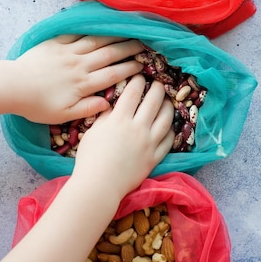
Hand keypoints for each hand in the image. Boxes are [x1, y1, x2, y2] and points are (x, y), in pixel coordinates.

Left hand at [11, 35, 143, 123]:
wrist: (12, 87)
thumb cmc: (37, 106)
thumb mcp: (63, 114)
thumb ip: (87, 109)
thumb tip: (109, 104)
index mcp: (83, 84)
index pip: (112, 75)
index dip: (129, 69)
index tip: (142, 66)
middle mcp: (79, 65)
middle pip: (109, 54)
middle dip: (128, 48)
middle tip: (143, 44)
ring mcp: (68, 51)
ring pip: (96, 41)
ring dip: (114, 36)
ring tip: (128, 31)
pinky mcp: (55, 43)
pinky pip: (77, 33)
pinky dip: (91, 29)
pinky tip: (101, 25)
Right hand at [72, 74, 174, 199]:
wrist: (99, 185)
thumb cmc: (90, 158)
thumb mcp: (93, 131)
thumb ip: (105, 116)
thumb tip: (112, 104)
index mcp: (120, 120)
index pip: (133, 92)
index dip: (137, 81)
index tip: (139, 76)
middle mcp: (138, 128)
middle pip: (153, 101)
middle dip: (157, 88)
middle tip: (158, 83)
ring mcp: (149, 143)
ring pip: (166, 119)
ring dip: (168, 106)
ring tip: (167, 101)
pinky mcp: (154, 157)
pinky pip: (168, 141)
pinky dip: (170, 130)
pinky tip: (169, 126)